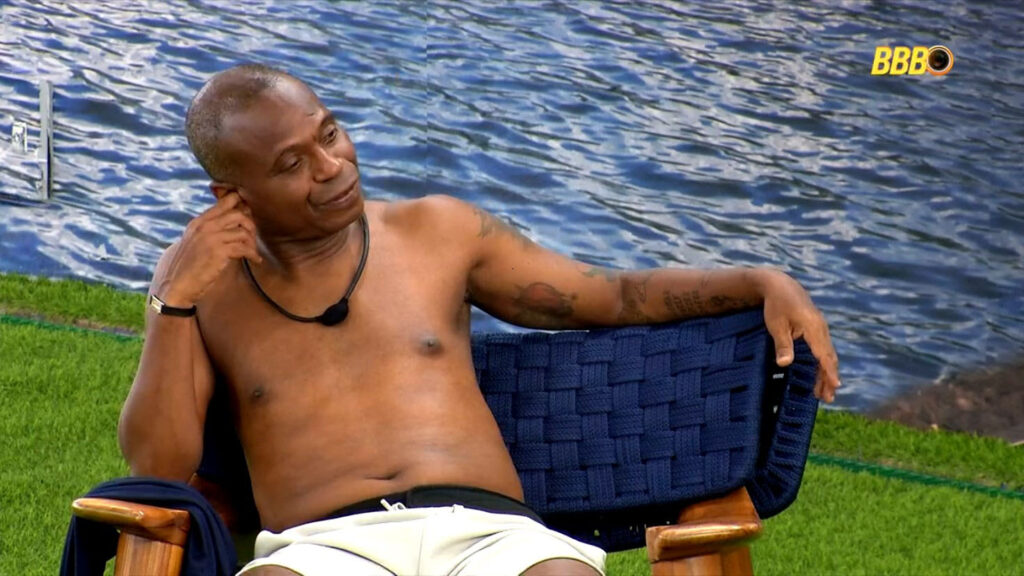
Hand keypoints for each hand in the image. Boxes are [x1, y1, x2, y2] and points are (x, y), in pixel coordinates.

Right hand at [155, 192, 261, 306]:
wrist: (177, 285)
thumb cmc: (187, 266)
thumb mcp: (194, 242)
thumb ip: (209, 230)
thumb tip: (231, 225)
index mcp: (199, 222)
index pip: (225, 202)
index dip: (242, 205)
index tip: (249, 216)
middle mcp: (205, 226)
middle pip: (238, 214)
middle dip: (250, 225)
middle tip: (252, 238)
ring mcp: (211, 238)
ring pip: (243, 231)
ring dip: (252, 242)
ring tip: (253, 251)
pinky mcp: (218, 252)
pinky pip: (244, 247)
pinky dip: (253, 254)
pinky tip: (255, 260)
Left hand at [757, 269, 839, 402]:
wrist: (780, 285)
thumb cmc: (776, 305)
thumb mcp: (776, 325)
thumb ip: (782, 345)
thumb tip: (785, 364)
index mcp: (813, 327)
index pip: (824, 354)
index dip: (829, 372)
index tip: (835, 386)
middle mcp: (821, 328)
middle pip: (828, 357)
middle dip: (829, 378)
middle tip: (828, 399)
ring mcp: (821, 328)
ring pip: (827, 354)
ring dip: (826, 373)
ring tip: (824, 393)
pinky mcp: (817, 329)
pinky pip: (823, 349)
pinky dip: (823, 363)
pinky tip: (820, 375)